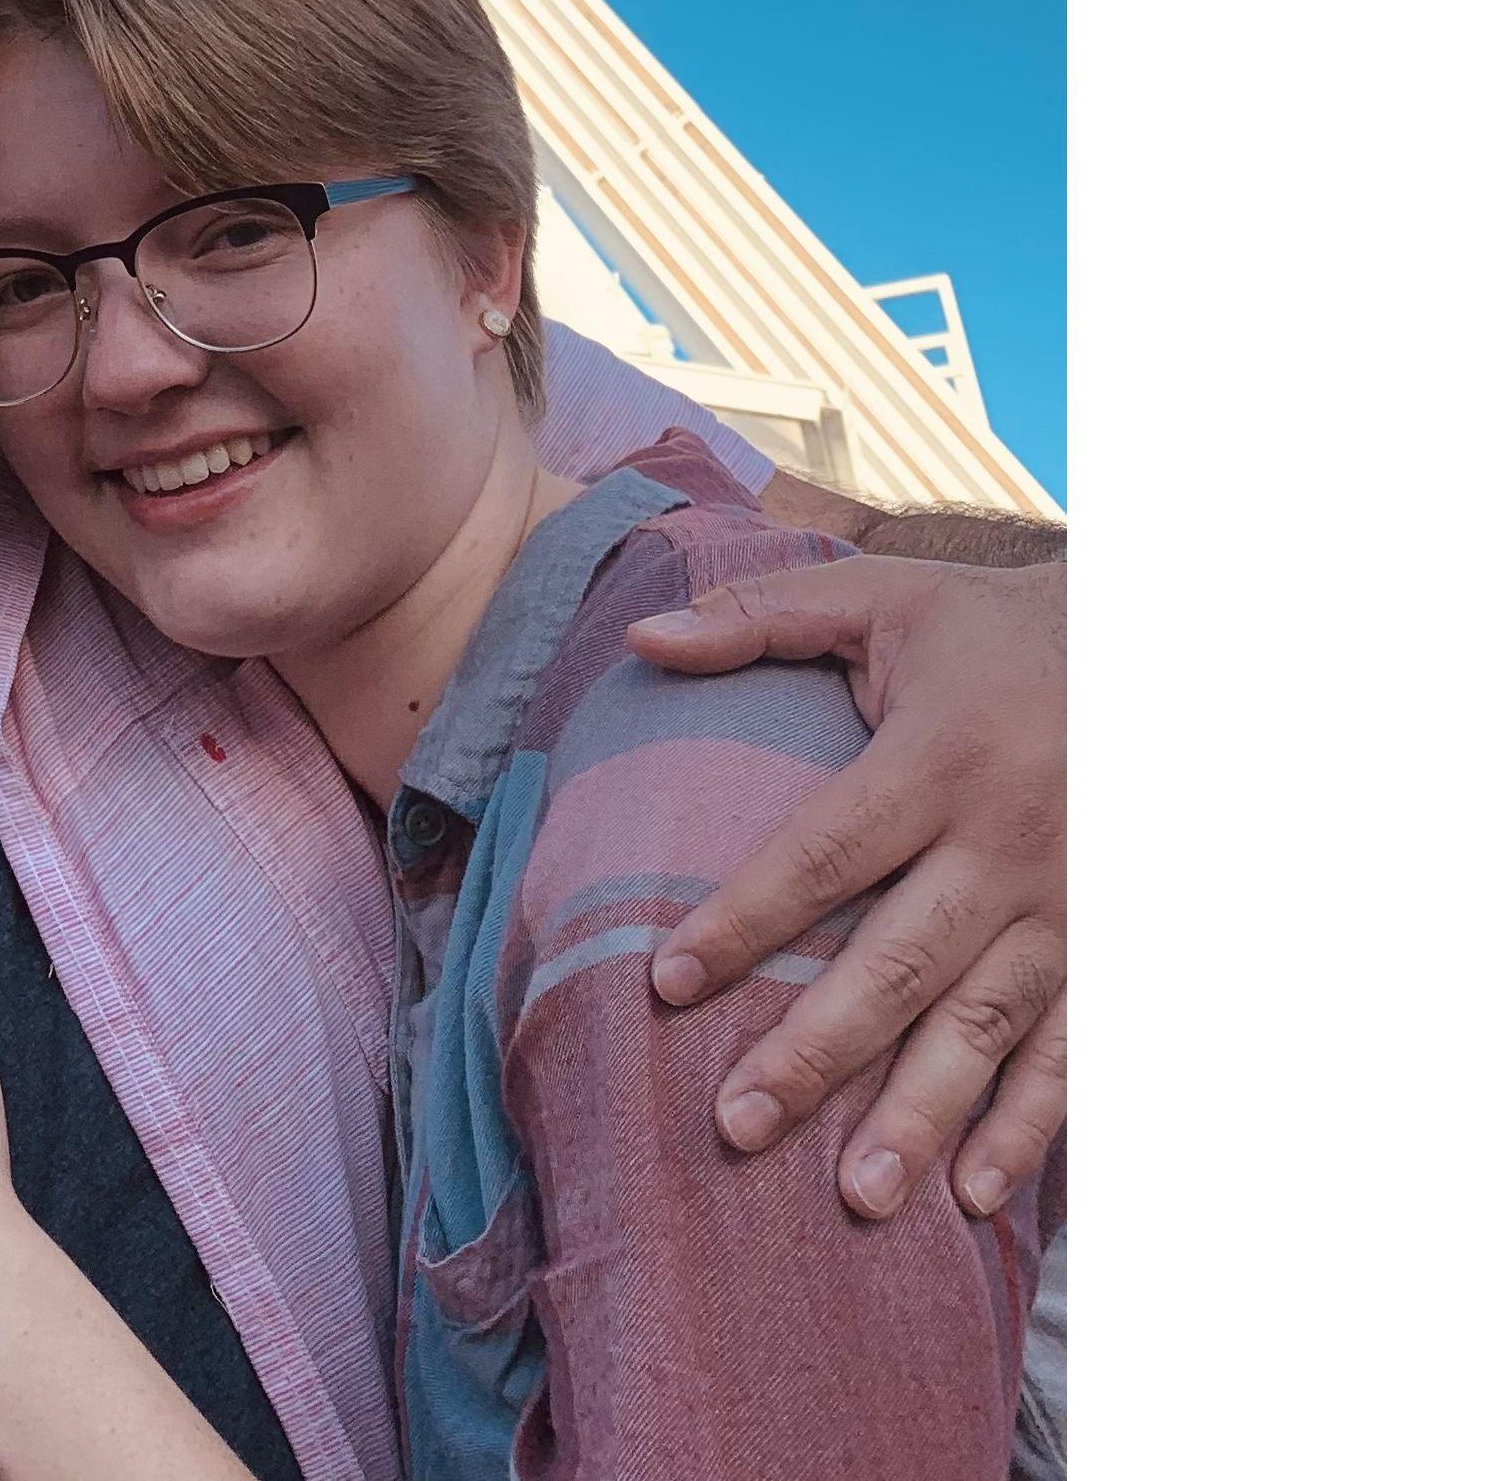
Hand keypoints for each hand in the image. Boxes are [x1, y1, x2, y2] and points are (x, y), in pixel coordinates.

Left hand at [626, 553, 1064, 1220]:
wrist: (1154, 650)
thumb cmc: (988, 628)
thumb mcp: (880, 598)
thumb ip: (756, 618)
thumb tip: (639, 643)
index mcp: (938, 757)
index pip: (826, 851)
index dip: (747, 918)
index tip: (669, 982)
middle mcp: (1006, 843)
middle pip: (899, 962)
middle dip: (818, 1051)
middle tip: (738, 1126)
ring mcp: (1070, 906)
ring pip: (985, 1027)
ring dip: (922, 1115)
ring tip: (856, 1194)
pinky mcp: (1113, 947)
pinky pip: (1073, 1050)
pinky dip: (1029, 1128)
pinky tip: (975, 1196)